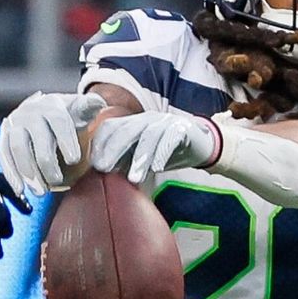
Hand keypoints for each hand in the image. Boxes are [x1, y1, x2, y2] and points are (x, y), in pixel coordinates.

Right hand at [0, 91, 106, 195]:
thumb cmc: (65, 116)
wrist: (38, 111)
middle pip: (37, 138)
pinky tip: (20, 190)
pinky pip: (4, 156)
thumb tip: (99, 104)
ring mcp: (14, 125)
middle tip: (57, 180)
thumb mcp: (79, 109)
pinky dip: (11, 173)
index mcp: (52, 106)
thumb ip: (90, 107)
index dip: (66, 140)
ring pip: (17, 148)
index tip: (74, 160)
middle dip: (47, 162)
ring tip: (40, 192)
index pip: (59, 121)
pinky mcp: (3, 138)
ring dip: (28, 171)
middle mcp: (30, 113)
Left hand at [90, 111, 221, 183]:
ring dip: (139, 158)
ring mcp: (165, 122)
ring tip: (133, 179)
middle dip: (112, 149)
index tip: (94, 165)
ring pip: (148, 136)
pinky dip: (162, 152)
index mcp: (133, 124)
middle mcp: (146, 120)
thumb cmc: (167, 152)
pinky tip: (157, 168)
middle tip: (104, 169)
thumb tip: (101, 173)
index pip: (110, 127)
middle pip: (125, 130)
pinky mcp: (183, 128)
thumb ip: (123, 162)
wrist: (202, 145)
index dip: (100, 144)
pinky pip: (171, 138)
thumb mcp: (141, 158)